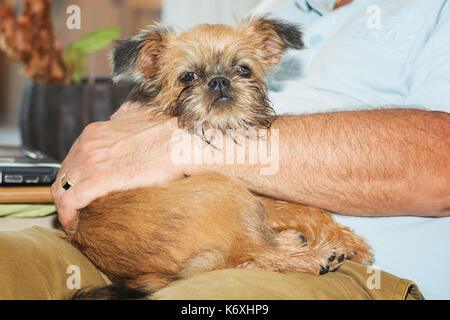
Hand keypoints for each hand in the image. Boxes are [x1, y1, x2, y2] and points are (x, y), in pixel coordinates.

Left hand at [51, 101, 186, 231]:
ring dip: (66, 206)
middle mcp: (88, 145)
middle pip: (63, 176)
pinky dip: (68, 216)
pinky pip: (70, 202)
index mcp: (95, 134)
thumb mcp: (138, 114)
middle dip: (67, 193)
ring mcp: (91, 161)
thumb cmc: (167, 132)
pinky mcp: (99, 180)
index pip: (71, 161)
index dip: (72, 180)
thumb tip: (124, 118)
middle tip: (77, 209)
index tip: (78, 192)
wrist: (181, 140)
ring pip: (61, 190)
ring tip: (76, 220)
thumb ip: (124, 117)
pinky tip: (74, 225)